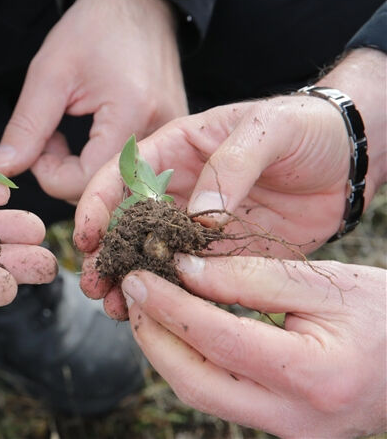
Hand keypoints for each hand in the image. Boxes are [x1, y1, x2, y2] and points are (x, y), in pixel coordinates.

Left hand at [0, 0, 187, 202]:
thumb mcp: (48, 74)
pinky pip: (132, 170)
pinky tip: (91, 136)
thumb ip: (25, 128)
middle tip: (49, 138)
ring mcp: (172, 136)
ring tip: (69, 133)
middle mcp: (162, 131)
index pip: (86, 182)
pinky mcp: (172, 137)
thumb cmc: (93, 29)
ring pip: (117, 184)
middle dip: (64, 174)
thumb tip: (0, 170)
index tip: (37, 147)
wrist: (137, 2)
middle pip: (104, 189)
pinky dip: (102, 163)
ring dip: (82, 170)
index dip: (49, 175)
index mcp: (132, 114)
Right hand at [75, 48, 386, 318]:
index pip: (122, 176)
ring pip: (153, 256)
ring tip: (114, 307)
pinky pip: (192, 278)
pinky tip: (157, 313)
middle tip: (94, 284)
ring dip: (132, 280)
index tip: (86, 237)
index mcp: (176, 150)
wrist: (351, 157)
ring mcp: (199, 225)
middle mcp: (179, 190)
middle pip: (129, 224)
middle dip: (107, 254)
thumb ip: (231, 166)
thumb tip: (198, 216)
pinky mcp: (225, 254)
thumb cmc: (306, 125)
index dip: (97, 205)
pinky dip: (171, 296)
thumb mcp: (268, 129)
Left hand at [119, 256, 385, 436]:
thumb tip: (181, 270)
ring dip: (167, 351)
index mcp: (315, 375)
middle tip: (133, 291)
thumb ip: (249, 276)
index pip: (218, 339)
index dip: (169, 306)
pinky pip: (220, 397)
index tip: (137, 276)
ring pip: (202, 395)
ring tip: (150, 306)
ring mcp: (289, 433)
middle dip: (154, 335)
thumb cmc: (385, 313)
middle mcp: (297, 419)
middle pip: (195, 382)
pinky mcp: (282, 432)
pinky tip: (181, 329)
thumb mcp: (324, 282)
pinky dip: (192, 363)